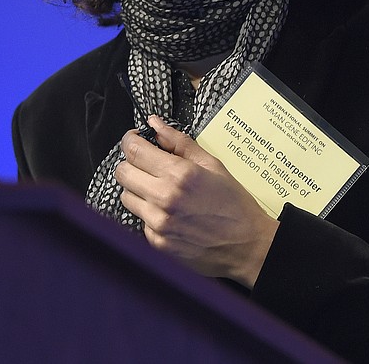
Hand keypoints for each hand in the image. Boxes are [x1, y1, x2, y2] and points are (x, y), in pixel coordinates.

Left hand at [115, 115, 279, 287]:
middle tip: (147, 164)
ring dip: (138, 188)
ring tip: (160, 190)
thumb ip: (180, 143)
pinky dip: (149, 212)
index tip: (134, 139)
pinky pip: (139, 219)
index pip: (134, 151)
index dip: (130, 141)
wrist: (246, 244)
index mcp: (180, 174)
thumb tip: (156, 125)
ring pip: (126, 196)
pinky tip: (169, 212)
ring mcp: (158, 222)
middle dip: (132, 164)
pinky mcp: (156, 241)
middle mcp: (164, 198)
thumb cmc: (234, 204)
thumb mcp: (213, 165)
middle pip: (122, 172)